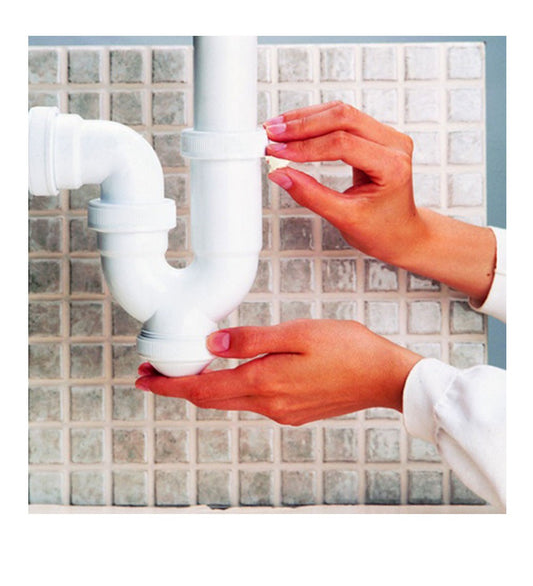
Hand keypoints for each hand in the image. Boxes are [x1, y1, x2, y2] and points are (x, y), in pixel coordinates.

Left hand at [135, 320, 421, 424]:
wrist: (383, 377)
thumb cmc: (347, 349)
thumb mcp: (297, 333)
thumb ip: (252, 340)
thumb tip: (212, 343)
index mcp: (264, 383)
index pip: (202, 388)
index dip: (169, 385)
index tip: (143, 379)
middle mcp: (268, 404)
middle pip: (210, 399)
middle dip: (178, 387)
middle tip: (153, 374)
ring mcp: (281, 412)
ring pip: (229, 401)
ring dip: (204, 388)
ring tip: (187, 370)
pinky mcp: (293, 412)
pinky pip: (251, 402)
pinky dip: (230, 390)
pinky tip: (232, 375)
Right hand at [264, 101, 495, 302]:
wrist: (402, 233)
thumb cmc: (382, 231)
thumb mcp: (344, 218)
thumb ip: (310, 194)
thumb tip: (280, 174)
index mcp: (392, 166)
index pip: (343, 144)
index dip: (306, 147)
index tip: (278, 152)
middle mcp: (394, 144)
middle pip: (343, 118)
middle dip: (302, 124)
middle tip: (272, 133)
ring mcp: (387, 136)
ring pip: (341, 112)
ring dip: (305, 119)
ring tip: (277, 128)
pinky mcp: (375, 134)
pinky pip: (343, 119)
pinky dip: (315, 122)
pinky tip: (294, 128)